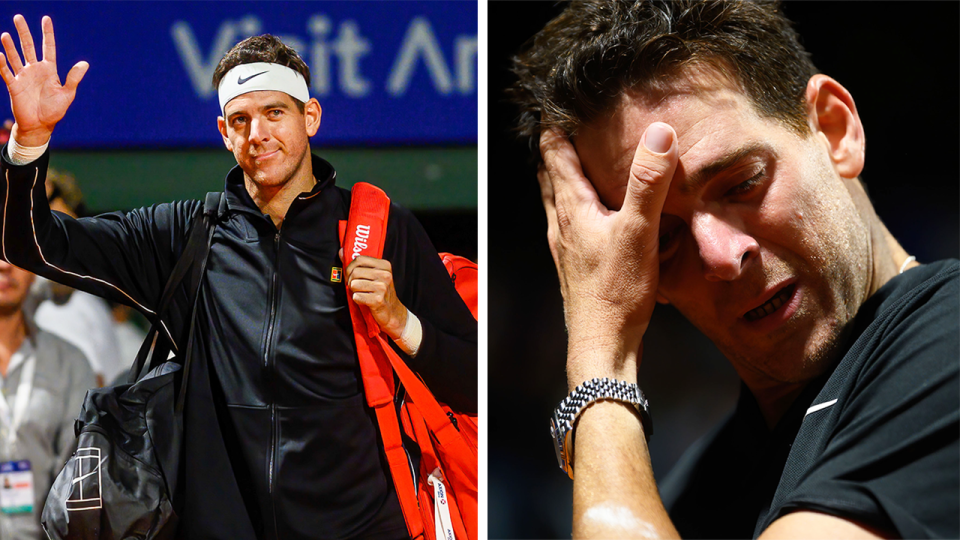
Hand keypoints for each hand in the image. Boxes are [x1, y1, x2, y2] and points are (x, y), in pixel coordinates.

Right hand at [0, 15, 87, 146]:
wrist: (40, 125)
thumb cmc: (54, 110)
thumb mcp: (67, 94)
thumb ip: (73, 78)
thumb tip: (85, 63)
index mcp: (49, 70)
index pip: (48, 47)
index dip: (47, 33)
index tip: (46, 19)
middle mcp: (35, 70)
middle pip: (28, 47)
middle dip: (23, 32)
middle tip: (18, 17)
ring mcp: (23, 76)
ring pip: (15, 57)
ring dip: (10, 46)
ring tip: (6, 34)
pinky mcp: (13, 85)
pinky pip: (6, 72)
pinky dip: (2, 64)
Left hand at [341, 252, 407, 339]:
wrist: (392, 312)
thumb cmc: (380, 291)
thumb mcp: (373, 274)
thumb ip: (357, 263)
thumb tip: (341, 251)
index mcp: (384, 265)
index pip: (359, 259)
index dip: (350, 268)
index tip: (351, 275)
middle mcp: (385, 275)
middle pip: (355, 272)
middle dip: (351, 281)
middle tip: (356, 287)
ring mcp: (382, 287)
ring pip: (354, 284)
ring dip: (354, 291)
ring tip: (362, 293)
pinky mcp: (378, 300)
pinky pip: (356, 297)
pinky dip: (357, 300)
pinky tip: (365, 301)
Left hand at [537, 123, 677, 387]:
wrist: (602, 344)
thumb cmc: (616, 293)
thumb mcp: (638, 232)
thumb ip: (648, 184)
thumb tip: (659, 134)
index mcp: (571, 209)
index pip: (555, 154)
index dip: (555, 126)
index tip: (560, 102)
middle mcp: (560, 224)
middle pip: (551, 175)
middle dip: (557, 148)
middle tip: (568, 124)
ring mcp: (564, 246)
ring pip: (557, 200)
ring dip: (564, 177)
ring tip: (579, 161)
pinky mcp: (574, 265)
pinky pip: (569, 224)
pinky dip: (577, 206)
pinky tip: (595, 215)